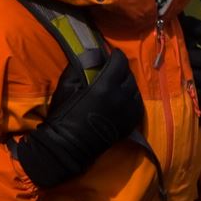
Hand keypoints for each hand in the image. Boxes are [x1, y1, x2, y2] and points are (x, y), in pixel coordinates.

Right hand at [13, 49, 142, 188]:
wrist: (67, 147)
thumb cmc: (64, 116)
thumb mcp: (67, 87)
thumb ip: (81, 68)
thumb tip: (91, 56)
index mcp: (105, 86)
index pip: (119, 62)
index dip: (116, 55)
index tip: (113, 53)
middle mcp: (121, 97)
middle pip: (129, 75)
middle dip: (122, 69)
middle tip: (114, 68)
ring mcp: (128, 112)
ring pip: (135, 90)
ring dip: (128, 84)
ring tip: (118, 83)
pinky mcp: (130, 124)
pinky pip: (137, 105)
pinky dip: (132, 98)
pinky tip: (123, 97)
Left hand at [181, 17, 200, 129]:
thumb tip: (200, 38)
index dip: (196, 26)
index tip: (183, 20)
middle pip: (196, 54)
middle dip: (184, 53)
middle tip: (173, 51)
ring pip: (192, 72)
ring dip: (184, 72)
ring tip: (176, 70)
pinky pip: (194, 91)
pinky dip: (188, 89)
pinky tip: (184, 89)